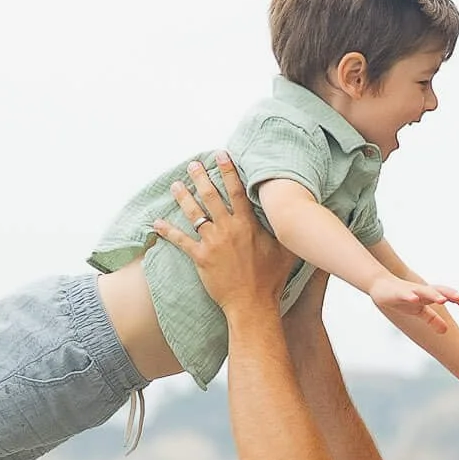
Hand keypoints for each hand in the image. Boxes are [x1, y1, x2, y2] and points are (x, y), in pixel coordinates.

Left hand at [149, 155, 296, 318]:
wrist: (252, 304)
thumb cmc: (271, 280)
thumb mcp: (286, 251)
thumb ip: (287, 231)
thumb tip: (300, 217)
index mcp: (248, 225)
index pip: (236, 191)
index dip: (228, 171)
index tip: (221, 155)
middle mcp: (229, 229)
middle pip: (211, 197)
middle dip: (201, 177)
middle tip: (193, 164)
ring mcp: (213, 243)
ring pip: (194, 214)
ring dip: (183, 197)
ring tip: (176, 184)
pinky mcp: (201, 258)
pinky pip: (181, 240)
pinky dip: (168, 231)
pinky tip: (158, 222)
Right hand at [369, 274, 458, 334]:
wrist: (381, 287)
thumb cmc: (403, 298)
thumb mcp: (419, 311)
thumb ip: (432, 319)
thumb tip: (446, 330)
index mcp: (428, 295)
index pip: (446, 295)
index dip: (457, 299)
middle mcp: (422, 291)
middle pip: (438, 290)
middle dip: (449, 293)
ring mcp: (410, 291)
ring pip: (423, 291)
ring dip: (433, 294)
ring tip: (442, 300)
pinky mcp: (397, 293)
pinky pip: (405, 294)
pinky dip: (410, 296)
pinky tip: (414, 299)